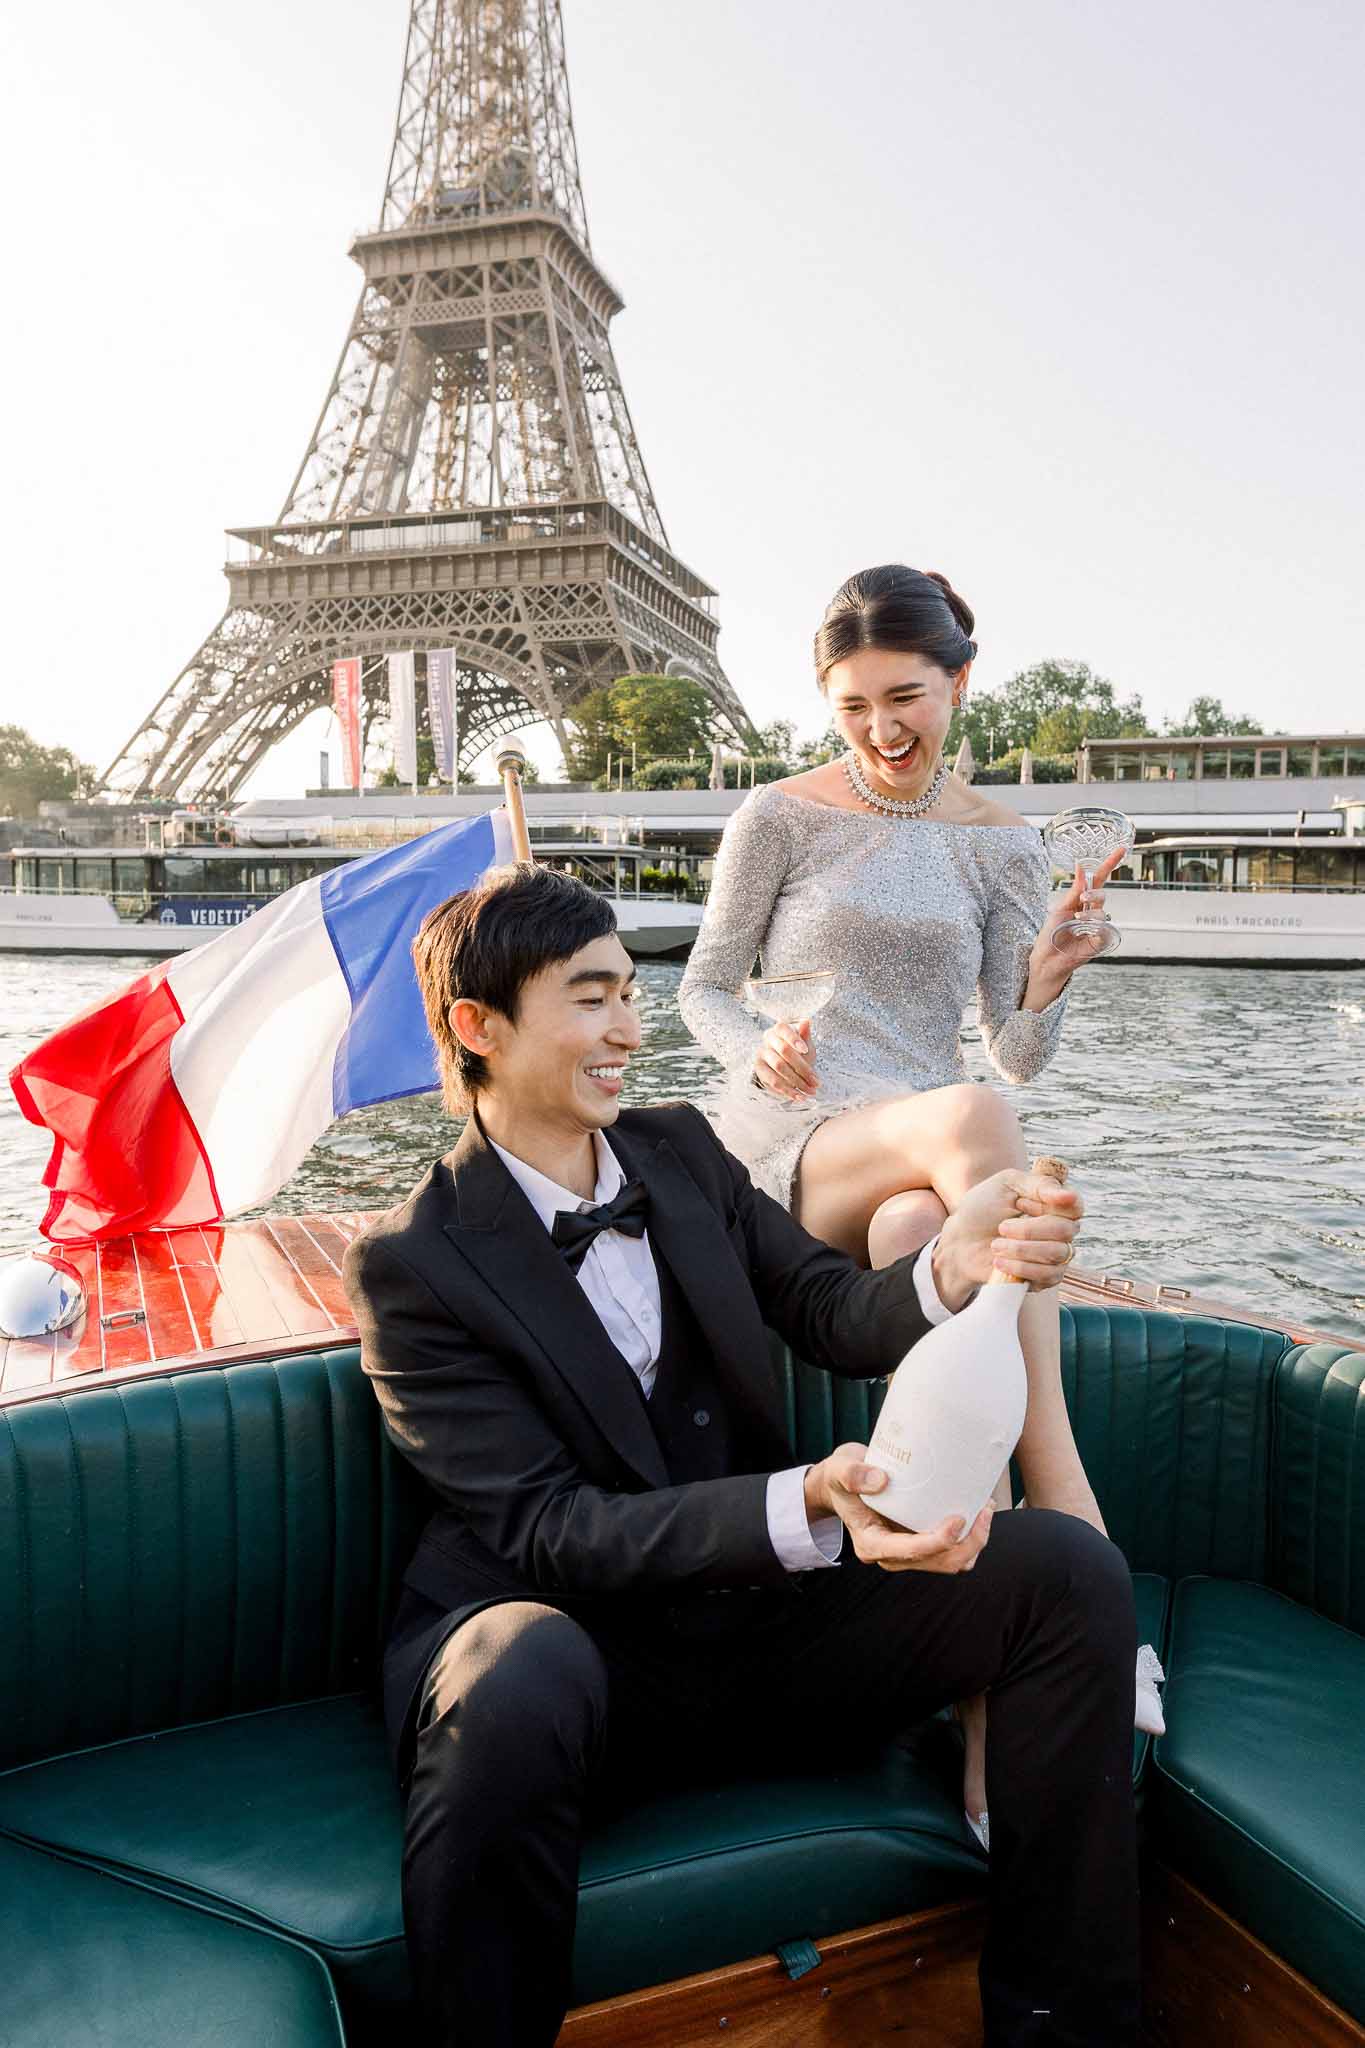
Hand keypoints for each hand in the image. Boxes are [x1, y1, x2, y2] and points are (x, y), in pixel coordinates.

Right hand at [752, 1018, 817, 1100]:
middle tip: (816, 1082)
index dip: (794, 1038)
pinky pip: (773, 1080)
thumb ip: (805, 1035)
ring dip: (797, 1081)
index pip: (783, 1028)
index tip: (805, 1049)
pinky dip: (788, 1090)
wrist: (787, 1067)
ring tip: (811, 1091)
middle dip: (803, 1067)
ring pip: (779, 1067)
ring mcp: (762, 1054)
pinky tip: (799, 1097)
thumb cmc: (799, 1053)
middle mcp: (768, 1039)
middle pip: (784, 1051)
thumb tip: (806, 1021)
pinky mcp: (759, 1069)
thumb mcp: (805, 1044)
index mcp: (779, 1029)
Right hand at [805, 1444, 994, 1572]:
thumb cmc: (841, 1477)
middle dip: (968, 1543)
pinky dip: (970, 1538)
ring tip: (985, 1508)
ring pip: (951, 1563)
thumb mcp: (839, 1469)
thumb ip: (852, 1474)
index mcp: (871, 1543)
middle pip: (939, 1563)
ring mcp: (909, 1552)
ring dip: (974, 1543)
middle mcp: (892, 1555)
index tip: (958, 1519)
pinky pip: (953, 1552)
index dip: (937, 1542)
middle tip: (984, 1510)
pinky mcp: (922, 1543)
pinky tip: (977, 1511)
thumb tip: (881, 1480)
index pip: (908, 1552)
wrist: (843, 1483)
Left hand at [932, 1167, 1082, 1308]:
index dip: (1051, 1206)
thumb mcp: (1007, 1183)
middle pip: (1065, 1230)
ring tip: (995, 1246)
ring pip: (1057, 1253)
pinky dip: (1021, 1268)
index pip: (1075, 1205)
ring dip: (1021, 1249)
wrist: (960, 1242)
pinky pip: (1049, 1276)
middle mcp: (1061, 1228)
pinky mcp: (1046, 1277)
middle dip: (1028, 1230)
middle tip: (1001, 1227)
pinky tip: (1000, 1262)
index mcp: (1055, 1203)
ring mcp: (1056, 1254)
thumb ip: (1039, 1184)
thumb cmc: (983, 1208)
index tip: (1021, 1203)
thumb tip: (1069, 1196)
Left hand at [1027, 846, 1125, 998]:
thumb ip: (1074, 890)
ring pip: (1102, 912)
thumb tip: (1081, 867)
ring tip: (1077, 921)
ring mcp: (1097, 926)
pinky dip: (1095, 927)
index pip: (1099, 879)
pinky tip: (1085, 930)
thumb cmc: (1051, 933)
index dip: (1109, 864)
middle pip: (1102, 894)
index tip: (1120, 849)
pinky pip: (1105, 929)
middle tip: (1083, 899)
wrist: (1046, 958)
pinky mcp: (1100, 942)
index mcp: (1082, 900)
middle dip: (1094, 894)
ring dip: (1090, 914)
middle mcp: (1092, 911)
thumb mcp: (1060, 908)